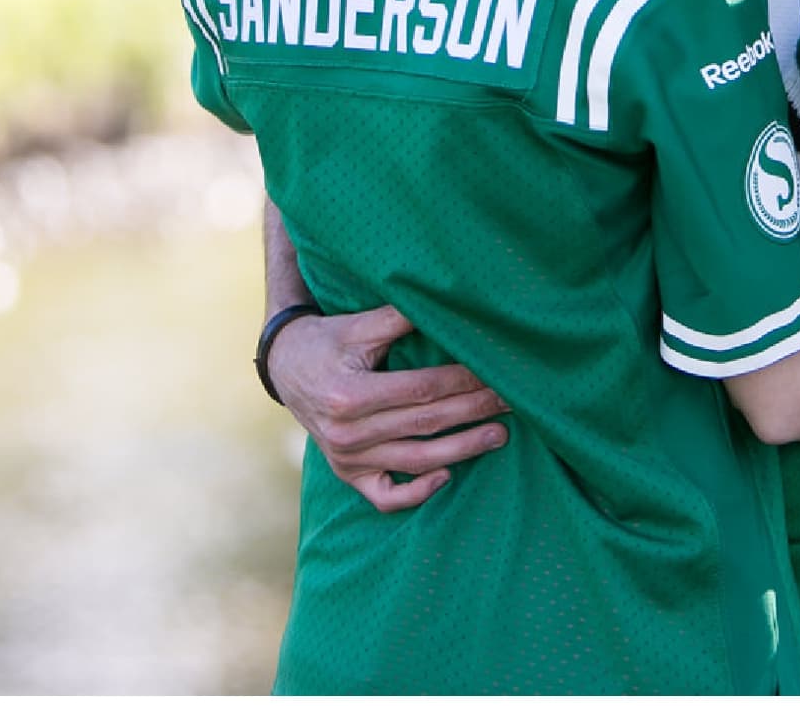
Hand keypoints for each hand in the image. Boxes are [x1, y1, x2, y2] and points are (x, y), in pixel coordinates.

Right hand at [268, 304, 509, 513]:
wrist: (285, 367)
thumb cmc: (329, 339)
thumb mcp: (359, 323)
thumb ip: (401, 316)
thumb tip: (450, 303)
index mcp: (351, 394)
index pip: (423, 389)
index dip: (463, 383)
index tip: (497, 373)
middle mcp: (349, 432)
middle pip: (426, 423)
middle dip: (474, 412)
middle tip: (513, 402)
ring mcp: (347, 458)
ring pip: (416, 460)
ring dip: (462, 450)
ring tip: (499, 436)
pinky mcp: (347, 473)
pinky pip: (385, 496)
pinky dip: (415, 493)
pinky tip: (445, 477)